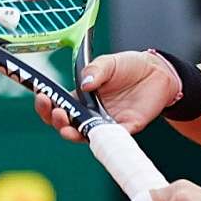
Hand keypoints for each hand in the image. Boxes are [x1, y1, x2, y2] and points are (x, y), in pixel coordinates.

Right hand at [33, 50, 179, 142]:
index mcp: (82, 97)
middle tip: (56, 112)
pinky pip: (111, 138)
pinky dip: (102, 137)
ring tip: (67, 127)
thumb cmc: (130, 66)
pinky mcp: (125, 128)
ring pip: (84, 135)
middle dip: (55, 120)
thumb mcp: (110, 62)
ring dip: (72, 133)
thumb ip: (97, 70)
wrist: (158, 73)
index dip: (46, 104)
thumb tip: (85, 84)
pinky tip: (96, 131)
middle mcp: (91, 113)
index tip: (41, 96)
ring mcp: (106, 122)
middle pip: (66, 124)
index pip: (58, 105)